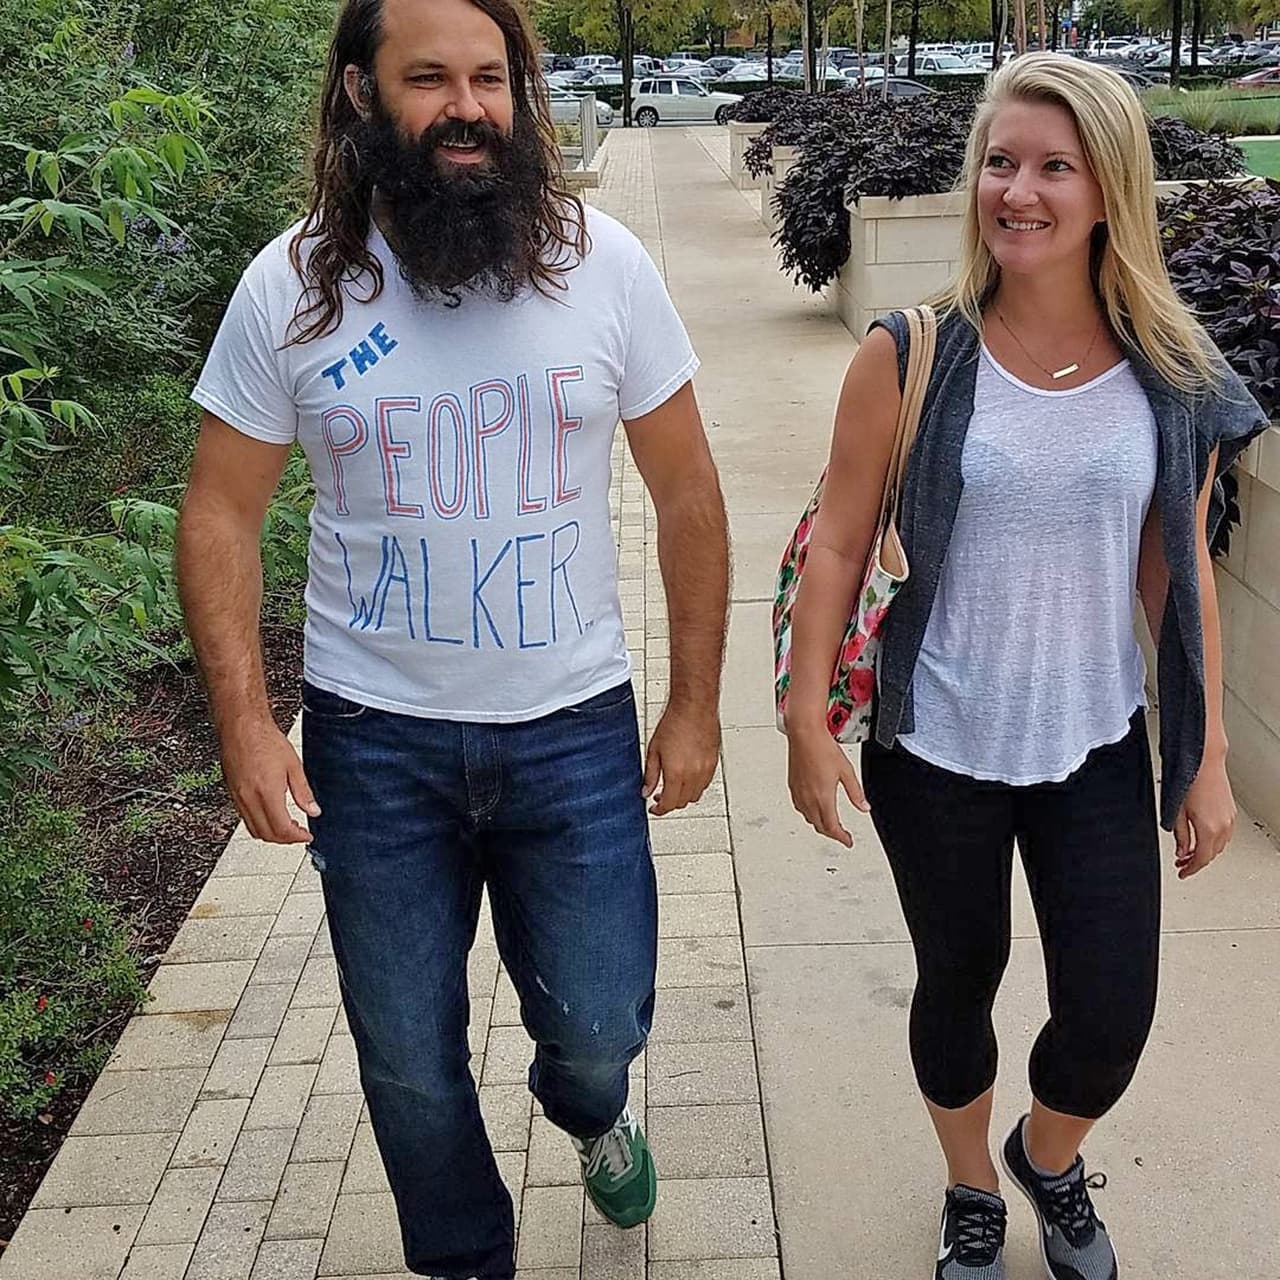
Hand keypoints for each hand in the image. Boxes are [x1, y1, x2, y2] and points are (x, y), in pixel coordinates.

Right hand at [220, 714, 320, 843]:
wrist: (241, 726)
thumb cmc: (264, 739)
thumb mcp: (293, 765)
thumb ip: (304, 791)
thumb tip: (313, 810)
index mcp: (266, 792)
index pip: (282, 829)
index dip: (297, 837)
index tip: (306, 835)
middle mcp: (249, 799)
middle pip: (266, 834)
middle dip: (285, 839)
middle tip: (299, 833)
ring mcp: (238, 797)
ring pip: (253, 829)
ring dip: (271, 834)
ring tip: (287, 826)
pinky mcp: (232, 793)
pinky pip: (244, 819)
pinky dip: (259, 824)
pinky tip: (270, 815)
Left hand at [643, 698, 720, 815]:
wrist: (694, 707)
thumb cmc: (674, 723)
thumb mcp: (654, 750)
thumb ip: (651, 775)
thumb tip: (647, 791)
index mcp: (676, 773)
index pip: (669, 804)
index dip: (660, 810)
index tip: (654, 809)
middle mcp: (694, 774)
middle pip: (683, 802)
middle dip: (671, 802)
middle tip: (661, 796)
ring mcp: (706, 769)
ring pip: (696, 795)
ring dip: (684, 795)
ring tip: (674, 785)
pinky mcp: (714, 763)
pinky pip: (705, 783)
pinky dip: (696, 785)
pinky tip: (687, 776)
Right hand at [786, 722, 868, 847]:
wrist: (804, 735)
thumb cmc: (823, 748)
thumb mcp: (847, 771)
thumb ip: (856, 793)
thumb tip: (864, 807)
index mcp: (823, 797)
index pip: (832, 828)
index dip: (842, 838)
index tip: (848, 842)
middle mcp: (808, 798)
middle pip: (820, 826)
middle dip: (832, 833)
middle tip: (842, 835)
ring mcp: (798, 793)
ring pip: (809, 819)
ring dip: (820, 824)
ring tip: (829, 824)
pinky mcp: (793, 787)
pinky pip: (800, 808)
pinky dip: (809, 814)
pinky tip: (813, 809)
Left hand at [1174, 756, 1235, 878]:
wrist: (1204, 762)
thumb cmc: (1188, 781)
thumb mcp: (1176, 812)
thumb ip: (1181, 836)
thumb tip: (1182, 852)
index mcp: (1208, 829)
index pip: (1201, 859)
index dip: (1190, 869)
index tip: (1182, 873)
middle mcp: (1223, 826)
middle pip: (1211, 854)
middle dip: (1196, 862)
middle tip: (1181, 863)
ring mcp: (1229, 819)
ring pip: (1219, 846)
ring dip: (1205, 852)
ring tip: (1189, 851)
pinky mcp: (1230, 812)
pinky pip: (1223, 835)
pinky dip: (1212, 842)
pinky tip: (1201, 838)